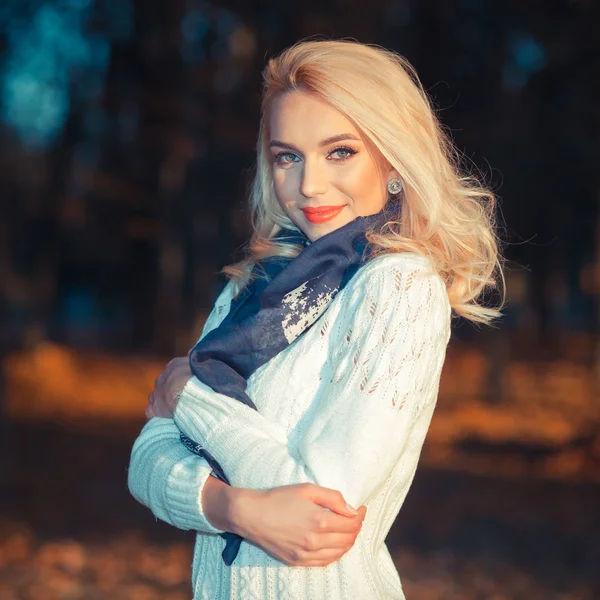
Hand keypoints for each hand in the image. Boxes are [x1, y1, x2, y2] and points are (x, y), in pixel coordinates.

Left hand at [145, 356, 191, 419]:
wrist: (185, 391)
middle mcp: (161, 379)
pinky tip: (164, 417)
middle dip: (169, 389)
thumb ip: (192, 357)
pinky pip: (151, 412)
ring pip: (155, 397)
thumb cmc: (194, 376)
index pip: (173, 370)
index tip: (185, 382)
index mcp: (173, 366)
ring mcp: (155, 394)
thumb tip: (190, 351)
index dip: (179, 377)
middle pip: (163, 383)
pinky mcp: (153, 409)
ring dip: (162, 401)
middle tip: (181, 396)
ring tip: (173, 407)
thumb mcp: (196, 362)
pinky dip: (156, 414)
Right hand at [230, 483, 366, 566]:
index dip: (360, 515)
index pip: (351, 523)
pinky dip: (336, 554)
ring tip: (348, 530)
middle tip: (356, 517)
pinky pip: (325, 562)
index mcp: (319, 520)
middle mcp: (315, 541)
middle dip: (356, 528)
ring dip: (348, 541)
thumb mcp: (307, 489)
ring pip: (339, 553)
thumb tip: (352, 510)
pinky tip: (335, 544)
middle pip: (348, 539)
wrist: (251, 515)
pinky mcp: (298, 561)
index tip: (361, 508)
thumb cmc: (278, 498)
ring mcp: (306, 554)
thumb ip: (333, 498)